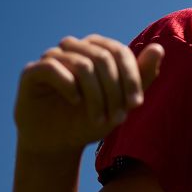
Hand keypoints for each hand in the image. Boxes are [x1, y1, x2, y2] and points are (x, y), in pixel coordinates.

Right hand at [14, 35, 163, 155]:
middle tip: (118, 118)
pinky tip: (75, 102)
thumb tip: (159, 48)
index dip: (131, 77)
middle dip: (115, 90)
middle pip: (103, 58)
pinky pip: (52, 68)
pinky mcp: (32, 71)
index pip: (119, 52)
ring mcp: (52, 57)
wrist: (58, 143)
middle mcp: (74, 48)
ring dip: (96, 96)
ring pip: (82, 65)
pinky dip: (69, 86)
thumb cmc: (90, 120)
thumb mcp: (121, 103)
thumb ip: (141, 77)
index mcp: (96, 49)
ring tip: (99, 119)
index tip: (136, 104)